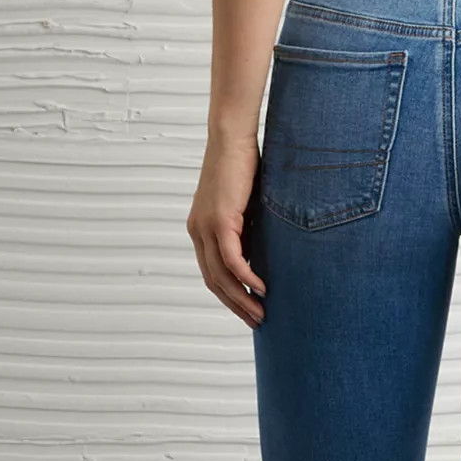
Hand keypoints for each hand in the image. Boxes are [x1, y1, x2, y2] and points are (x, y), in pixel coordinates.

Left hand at [188, 136, 266, 327]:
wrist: (232, 138)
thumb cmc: (243, 167)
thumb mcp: (246, 207)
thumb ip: (248, 231)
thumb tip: (262, 255)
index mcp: (200, 230)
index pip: (211, 274)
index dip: (228, 296)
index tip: (247, 311)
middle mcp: (198, 231)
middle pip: (213, 281)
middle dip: (235, 305)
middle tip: (256, 322)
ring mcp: (206, 227)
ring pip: (221, 275)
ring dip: (241, 298)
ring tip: (261, 313)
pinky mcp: (220, 220)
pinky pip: (231, 258)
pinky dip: (245, 277)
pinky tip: (260, 289)